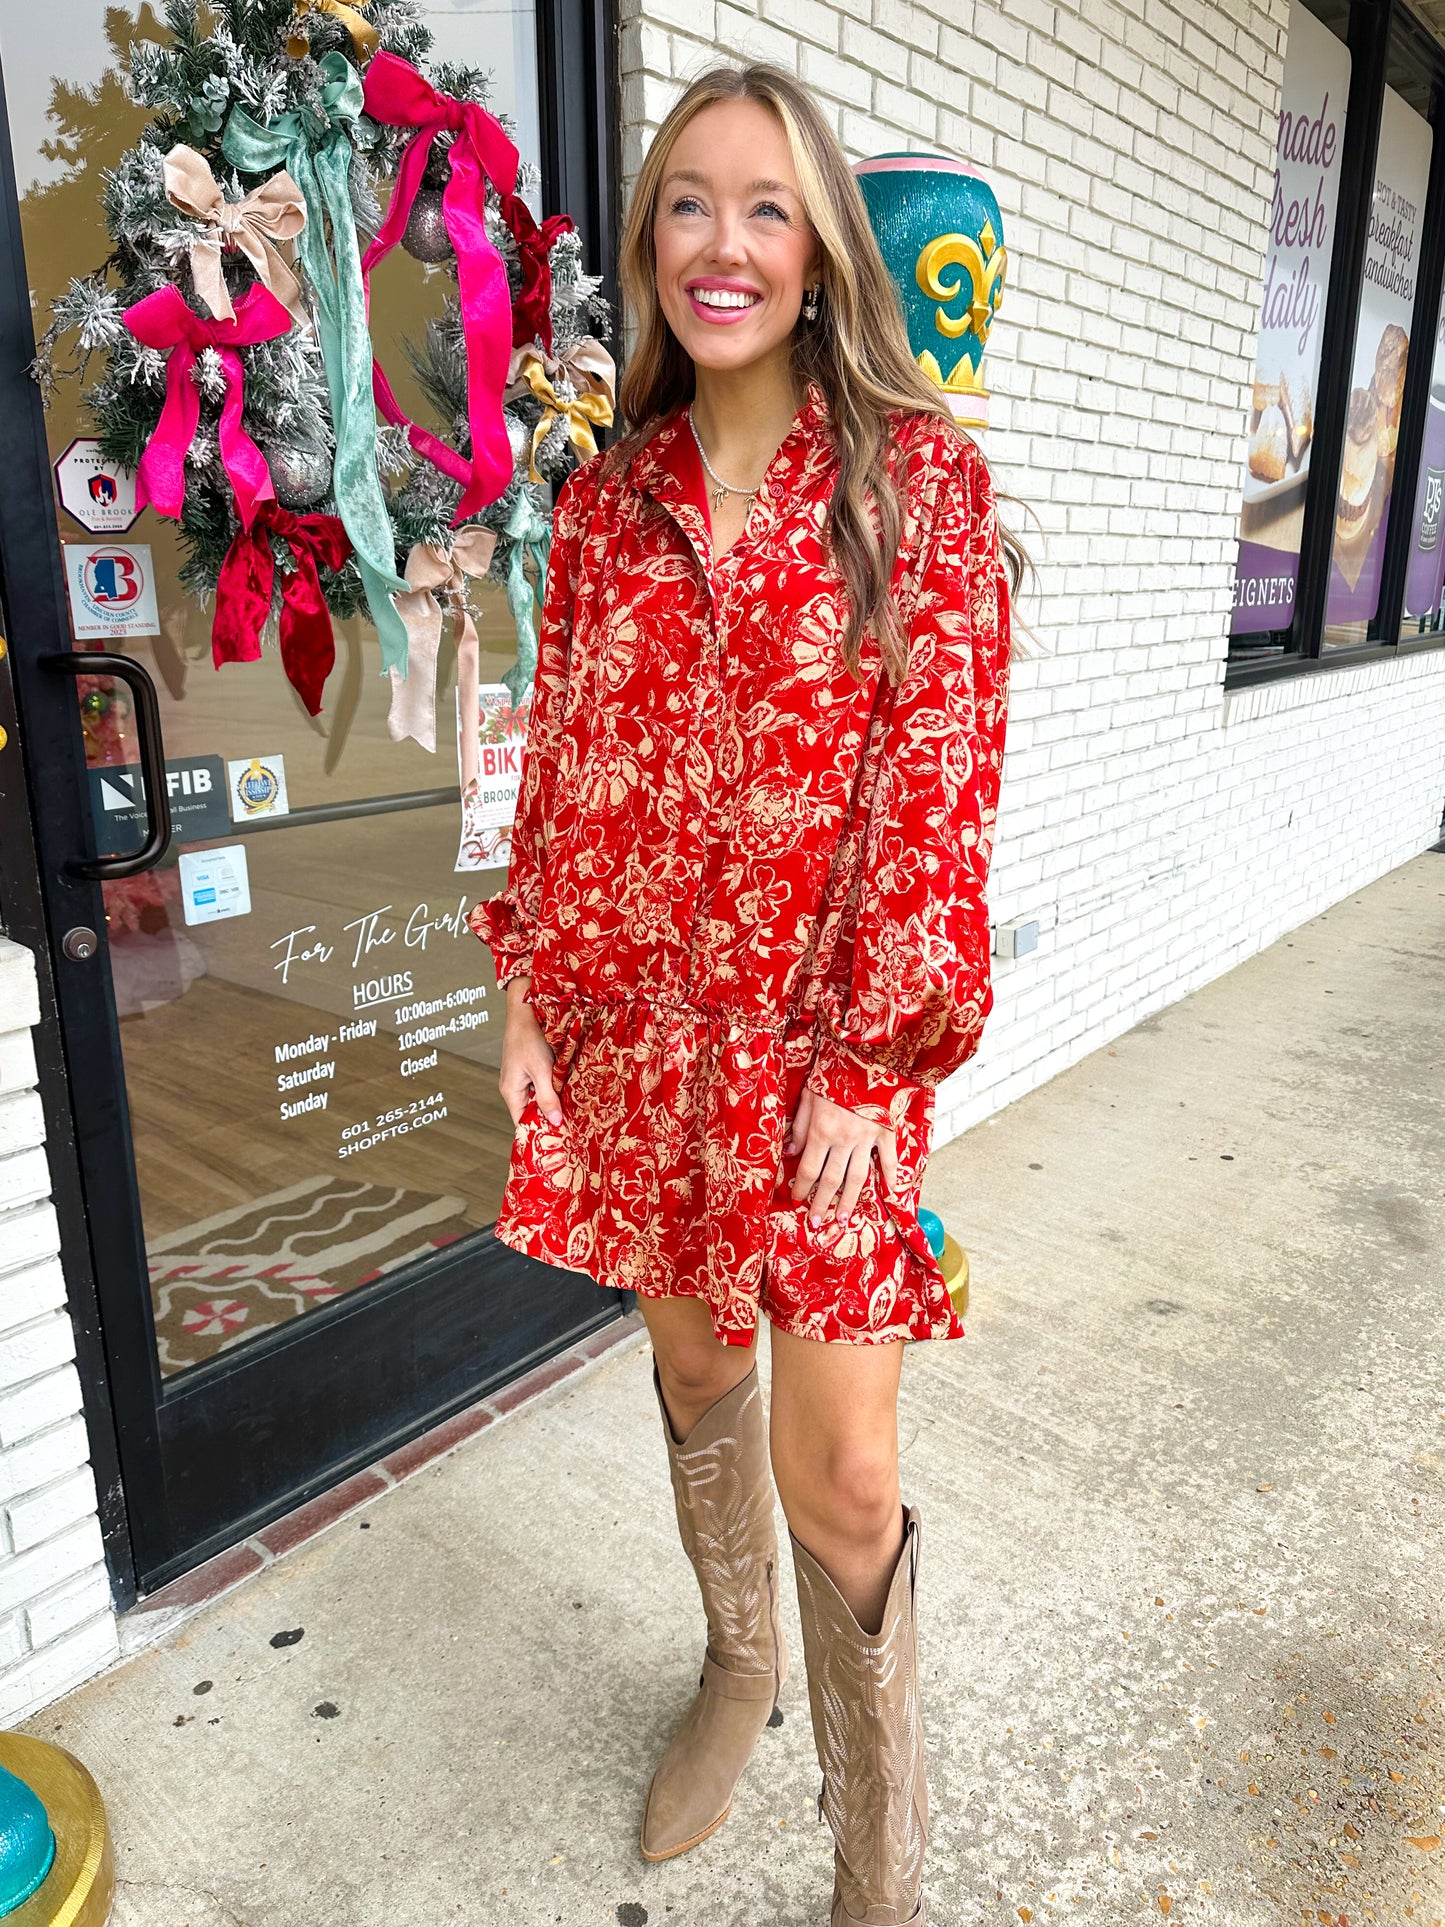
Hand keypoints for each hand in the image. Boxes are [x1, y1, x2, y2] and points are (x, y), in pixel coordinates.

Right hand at [498, 974, 562, 1126]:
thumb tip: (555, 1123)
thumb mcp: (542, 1070)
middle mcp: (515, 1086)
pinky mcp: (533, 1066)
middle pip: (533, 1111)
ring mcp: (524, 1076)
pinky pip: (545, 1083)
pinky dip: (556, 1086)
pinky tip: (571, 1088)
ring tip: (577, 1110)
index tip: (561, 1141)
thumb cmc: (530, 1037)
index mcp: (512, 1091)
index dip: (540, 1132)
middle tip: (575, 1128)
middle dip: (552, 1117)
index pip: (523, 1122)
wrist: (527, 1007)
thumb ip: (548, 1097)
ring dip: (556, 1100)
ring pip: (541, 1096)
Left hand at [788, 1085, 897, 1227]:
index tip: (796, 1201)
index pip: (808, 1169)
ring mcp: (868, 1138)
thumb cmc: (832, 1073)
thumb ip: (800, 1128)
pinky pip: (889, 1158)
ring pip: (858, 1177)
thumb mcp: (808, 1097)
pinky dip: (891, 1176)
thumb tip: (790, 1153)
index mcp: (822, 1131)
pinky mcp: (887, 1131)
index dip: (800, 1188)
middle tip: (816, 1223)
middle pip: (831, 1180)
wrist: (867, 1055)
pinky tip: (889, 1193)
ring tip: (843, 1220)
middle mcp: (844, 1140)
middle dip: (822, 1204)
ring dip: (850, 1201)